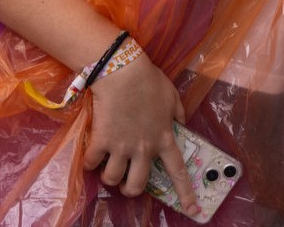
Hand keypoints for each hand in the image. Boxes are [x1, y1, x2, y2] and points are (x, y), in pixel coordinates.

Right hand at [85, 54, 200, 218]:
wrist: (123, 71)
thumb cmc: (149, 80)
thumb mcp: (172, 96)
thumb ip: (178, 114)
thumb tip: (180, 124)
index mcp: (164, 138)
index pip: (178, 171)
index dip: (186, 194)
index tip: (193, 211)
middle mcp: (144, 148)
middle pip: (137, 185)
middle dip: (130, 189)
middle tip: (126, 182)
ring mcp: (122, 146)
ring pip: (112, 179)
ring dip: (109, 177)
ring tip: (108, 167)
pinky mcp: (101, 141)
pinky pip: (92, 163)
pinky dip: (90, 162)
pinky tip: (92, 153)